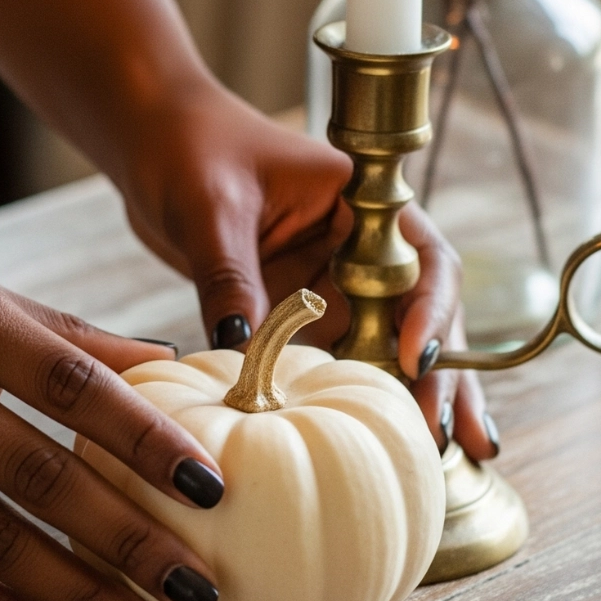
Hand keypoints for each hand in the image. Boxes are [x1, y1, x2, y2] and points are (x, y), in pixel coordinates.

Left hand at [120, 81, 497, 463]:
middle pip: (422, 315)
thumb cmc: (189, 149)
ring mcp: (336, 285)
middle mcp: (362, 247)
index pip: (422, 256)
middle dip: (443, 374)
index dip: (431, 309)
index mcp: (363, 201)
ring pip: (391, 348)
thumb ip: (232, 276)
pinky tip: (389, 447)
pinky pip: (340, 363)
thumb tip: (241, 350)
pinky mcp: (305, 316)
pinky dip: (360, 403)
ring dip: (417, 398)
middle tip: (445, 434)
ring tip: (449, 457)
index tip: (417, 358)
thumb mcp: (211, 209)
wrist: (151, 143)